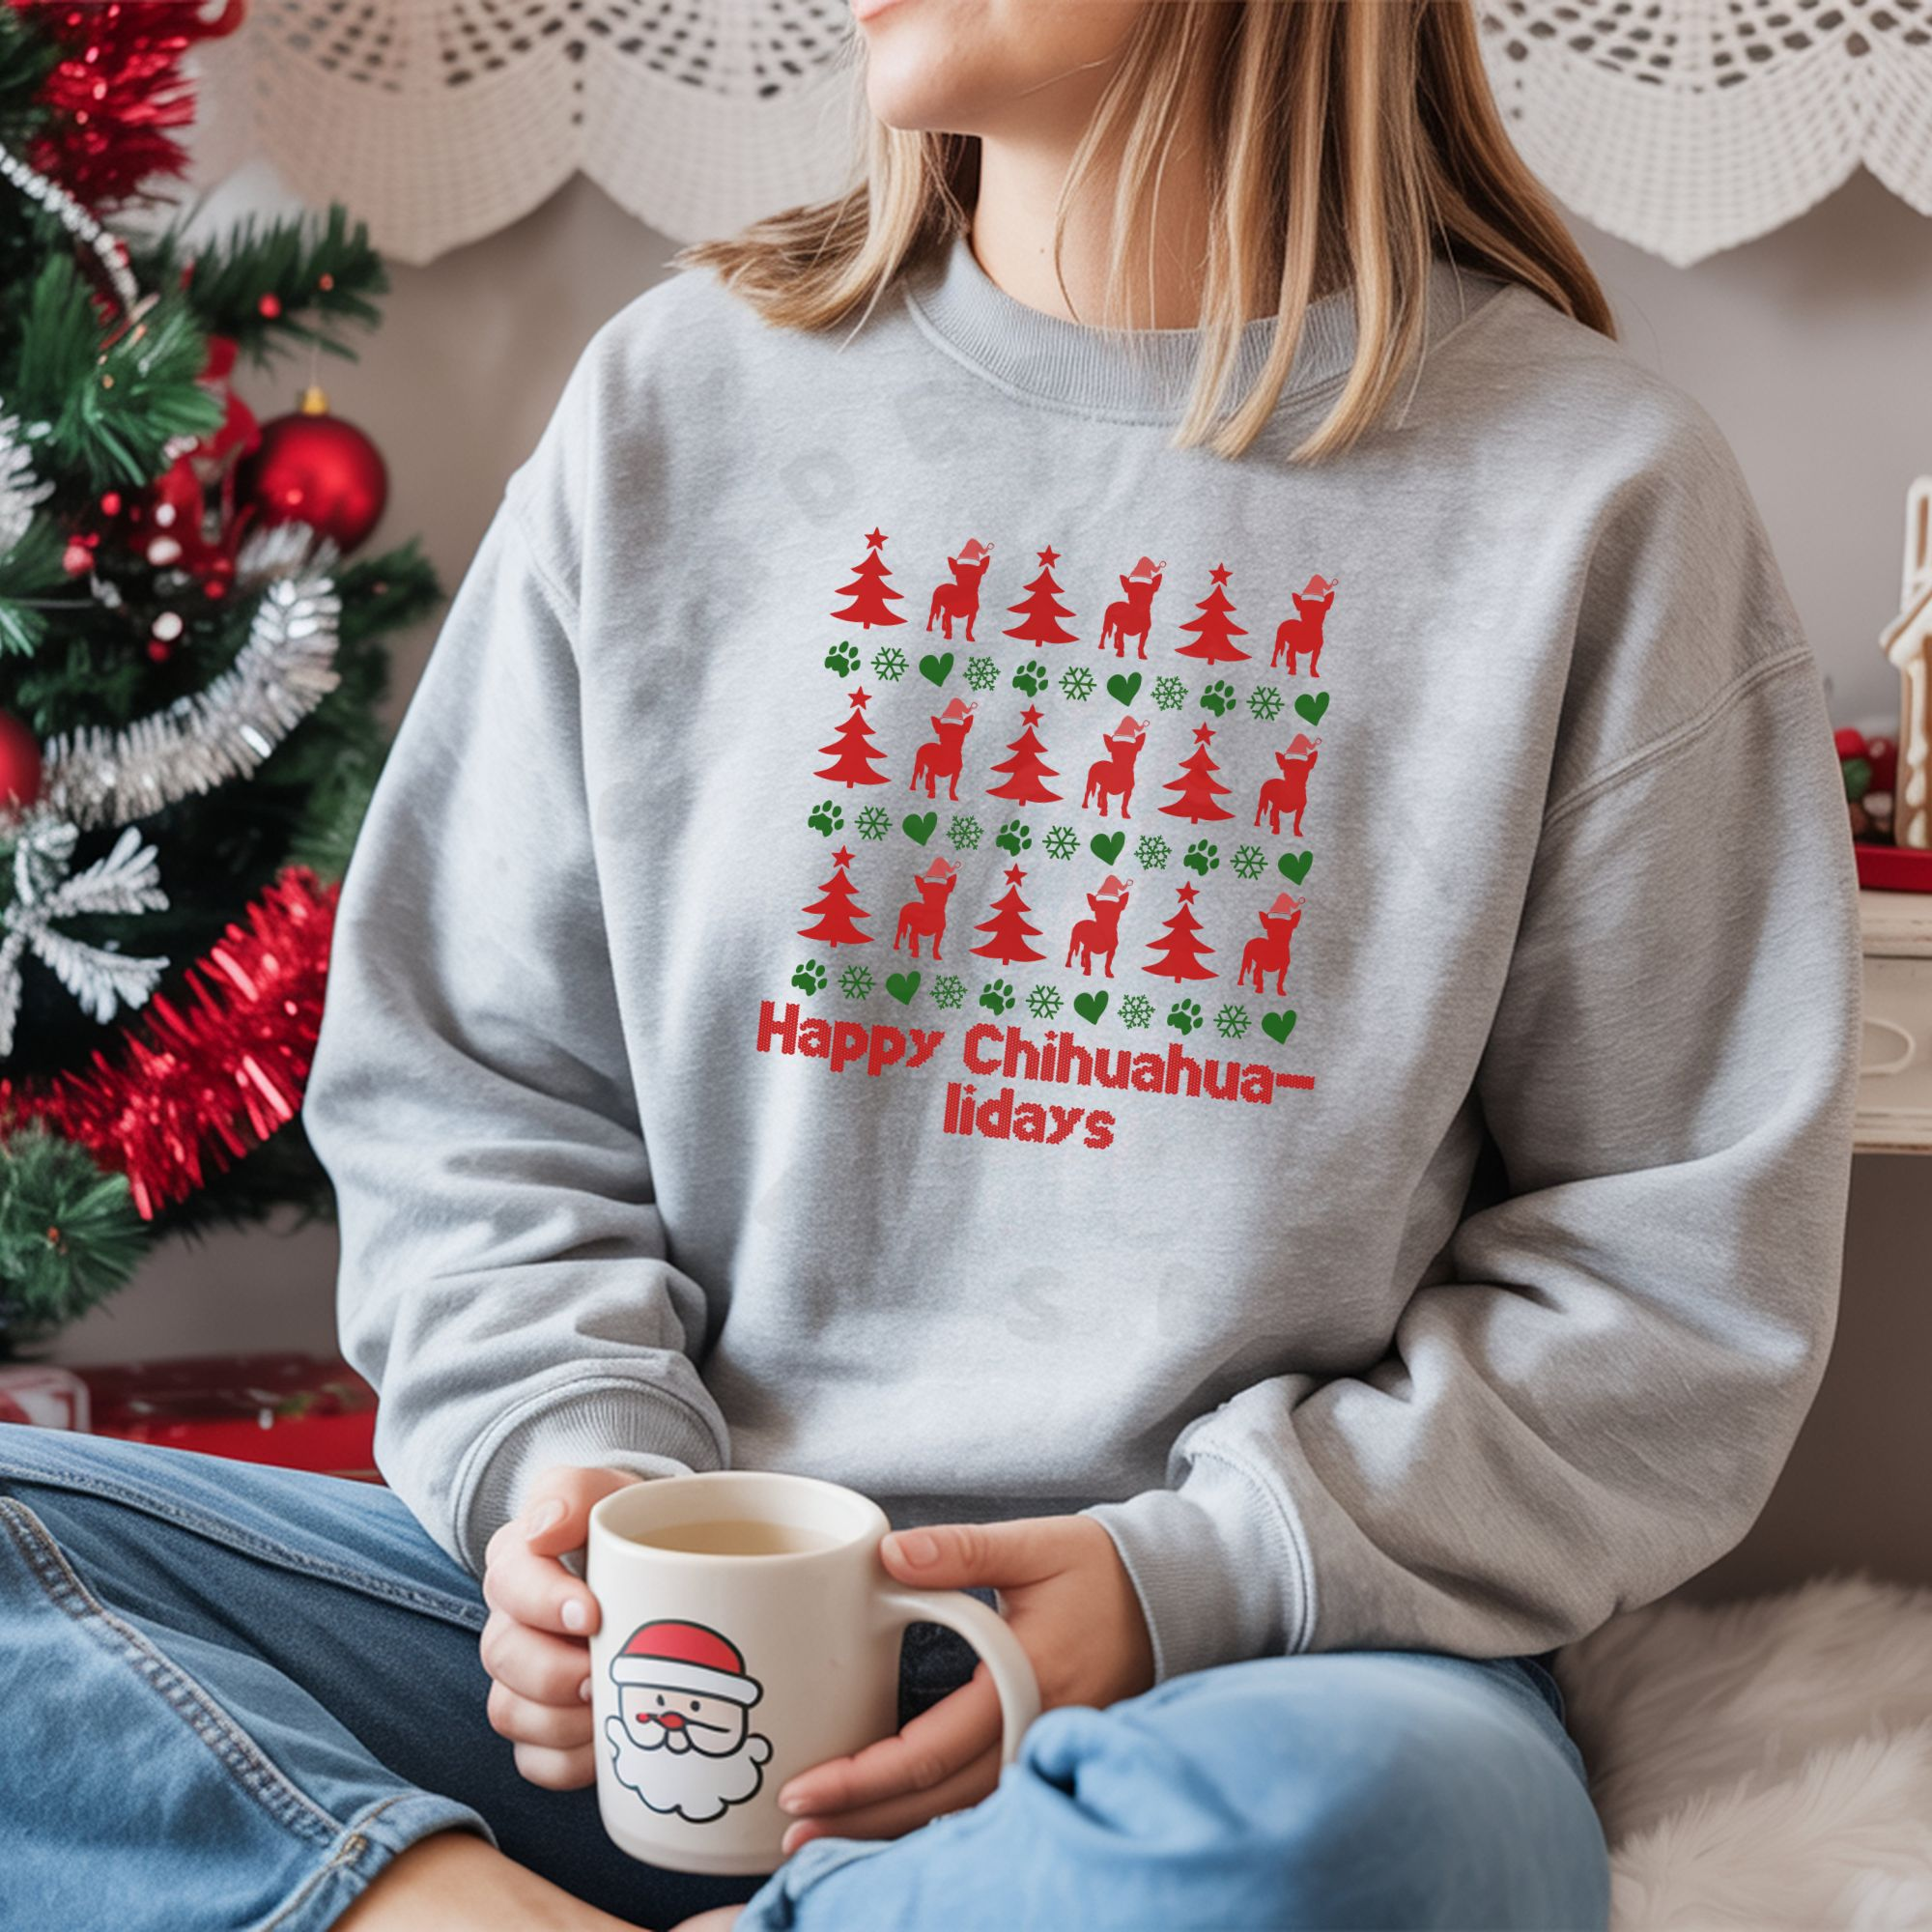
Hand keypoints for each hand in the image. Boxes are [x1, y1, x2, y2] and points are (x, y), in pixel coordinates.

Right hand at [479, 1464, 645, 1787]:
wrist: (658, 1563)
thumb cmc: (628, 1527)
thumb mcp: (608, 1491)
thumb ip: (573, 1494)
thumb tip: (543, 1529)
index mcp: (518, 1560)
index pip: (508, 1581)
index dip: (543, 1603)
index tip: (592, 1613)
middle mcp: (509, 1622)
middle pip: (501, 1657)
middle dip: (552, 1673)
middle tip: (602, 1672)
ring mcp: (521, 1679)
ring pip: (510, 1714)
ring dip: (561, 1720)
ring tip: (609, 1707)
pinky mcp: (543, 1726)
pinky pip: (533, 1762)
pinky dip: (567, 1762)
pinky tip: (605, 1745)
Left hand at [774, 1514, 1154, 1854]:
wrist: (1176, 1597)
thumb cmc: (1103, 1569)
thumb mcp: (1034, 1545)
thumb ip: (960, 1551)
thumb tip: (888, 1556)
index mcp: (1025, 1684)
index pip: (931, 1752)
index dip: (862, 1778)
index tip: (805, 1786)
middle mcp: (1036, 1734)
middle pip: (936, 1802)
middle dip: (860, 1822)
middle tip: (792, 1832)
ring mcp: (1046, 1753)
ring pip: (959, 1813)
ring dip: (890, 1829)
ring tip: (824, 1839)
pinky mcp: (1048, 1754)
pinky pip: (983, 1801)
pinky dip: (931, 1817)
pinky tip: (890, 1820)